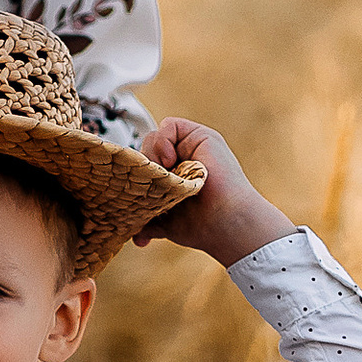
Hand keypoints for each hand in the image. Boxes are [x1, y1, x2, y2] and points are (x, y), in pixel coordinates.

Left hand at [133, 117, 295, 268]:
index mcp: (172, 178)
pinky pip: (169, 125)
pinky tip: (169, 160)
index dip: (136, 177)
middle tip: (153, 186)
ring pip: (153, 138)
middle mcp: (181, 161)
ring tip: (164, 176)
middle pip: (144, 151)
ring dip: (152, 157)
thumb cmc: (204, 225)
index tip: (141, 196)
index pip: (142, 166)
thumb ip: (149, 222)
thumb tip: (136, 236)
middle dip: (142, 169)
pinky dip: (163, 140)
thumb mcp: (166, 224)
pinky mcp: (200, 136)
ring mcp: (190, 148)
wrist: (225, 222)